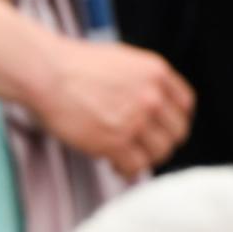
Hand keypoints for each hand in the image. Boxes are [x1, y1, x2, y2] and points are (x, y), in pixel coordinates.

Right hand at [32, 37, 194, 178]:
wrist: (47, 74)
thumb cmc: (71, 66)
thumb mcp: (120, 61)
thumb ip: (139, 81)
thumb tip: (142, 105)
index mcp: (155, 72)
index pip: (184, 105)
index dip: (174, 121)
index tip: (163, 130)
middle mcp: (152, 96)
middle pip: (176, 133)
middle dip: (161, 143)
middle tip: (145, 149)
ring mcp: (136, 120)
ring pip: (158, 152)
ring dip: (145, 159)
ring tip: (128, 160)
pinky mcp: (116, 141)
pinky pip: (135, 166)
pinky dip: (127, 170)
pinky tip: (116, 166)